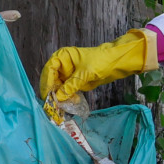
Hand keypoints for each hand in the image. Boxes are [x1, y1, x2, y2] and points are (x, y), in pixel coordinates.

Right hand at [40, 29, 157, 100]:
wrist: (116, 62)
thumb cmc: (101, 61)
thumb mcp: (85, 74)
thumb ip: (71, 86)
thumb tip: (58, 98)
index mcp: (62, 56)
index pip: (49, 70)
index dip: (46, 83)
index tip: (47, 96)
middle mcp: (63, 65)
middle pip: (52, 80)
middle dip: (53, 93)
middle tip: (53, 106)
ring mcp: (68, 74)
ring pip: (58, 88)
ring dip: (61, 97)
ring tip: (63, 107)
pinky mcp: (74, 82)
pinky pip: (67, 91)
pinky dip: (68, 98)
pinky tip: (72, 103)